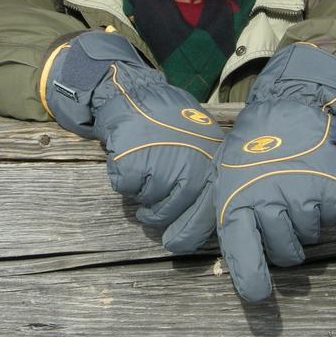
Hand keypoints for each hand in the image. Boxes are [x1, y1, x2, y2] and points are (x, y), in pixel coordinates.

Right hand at [41, 31, 222, 225]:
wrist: (134, 94)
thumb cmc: (169, 119)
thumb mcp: (202, 139)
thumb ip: (207, 172)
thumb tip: (209, 217)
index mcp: (211, 163)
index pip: (207, 213)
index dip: (190, 233)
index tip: (175, 242)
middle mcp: (191, 168)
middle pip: (172, 213)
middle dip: (159, 217)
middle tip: (149, 213)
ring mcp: (163, 167)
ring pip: (149, 203)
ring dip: (142, 192)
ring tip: (143, 164)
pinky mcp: (134, 166)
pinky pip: (127, 189)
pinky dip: (124, 179)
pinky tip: (130, 155)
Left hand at [164, 43, 335, 300]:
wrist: (294, 112)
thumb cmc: (251, 150)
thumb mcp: (221, 177)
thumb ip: (204, 216)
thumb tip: (174, 245)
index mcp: (239, 203)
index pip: (244, 251)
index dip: (252, 277)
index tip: (257, 294)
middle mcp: (271, 204)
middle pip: (285, 255)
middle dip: (284, 243)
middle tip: (279, 212)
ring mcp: (304, 199)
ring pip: (308, 239)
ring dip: (303, 224)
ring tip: (293, 190)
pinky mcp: (333, 194)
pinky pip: (331, 220)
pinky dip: (325, 208)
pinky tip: (311, 183)